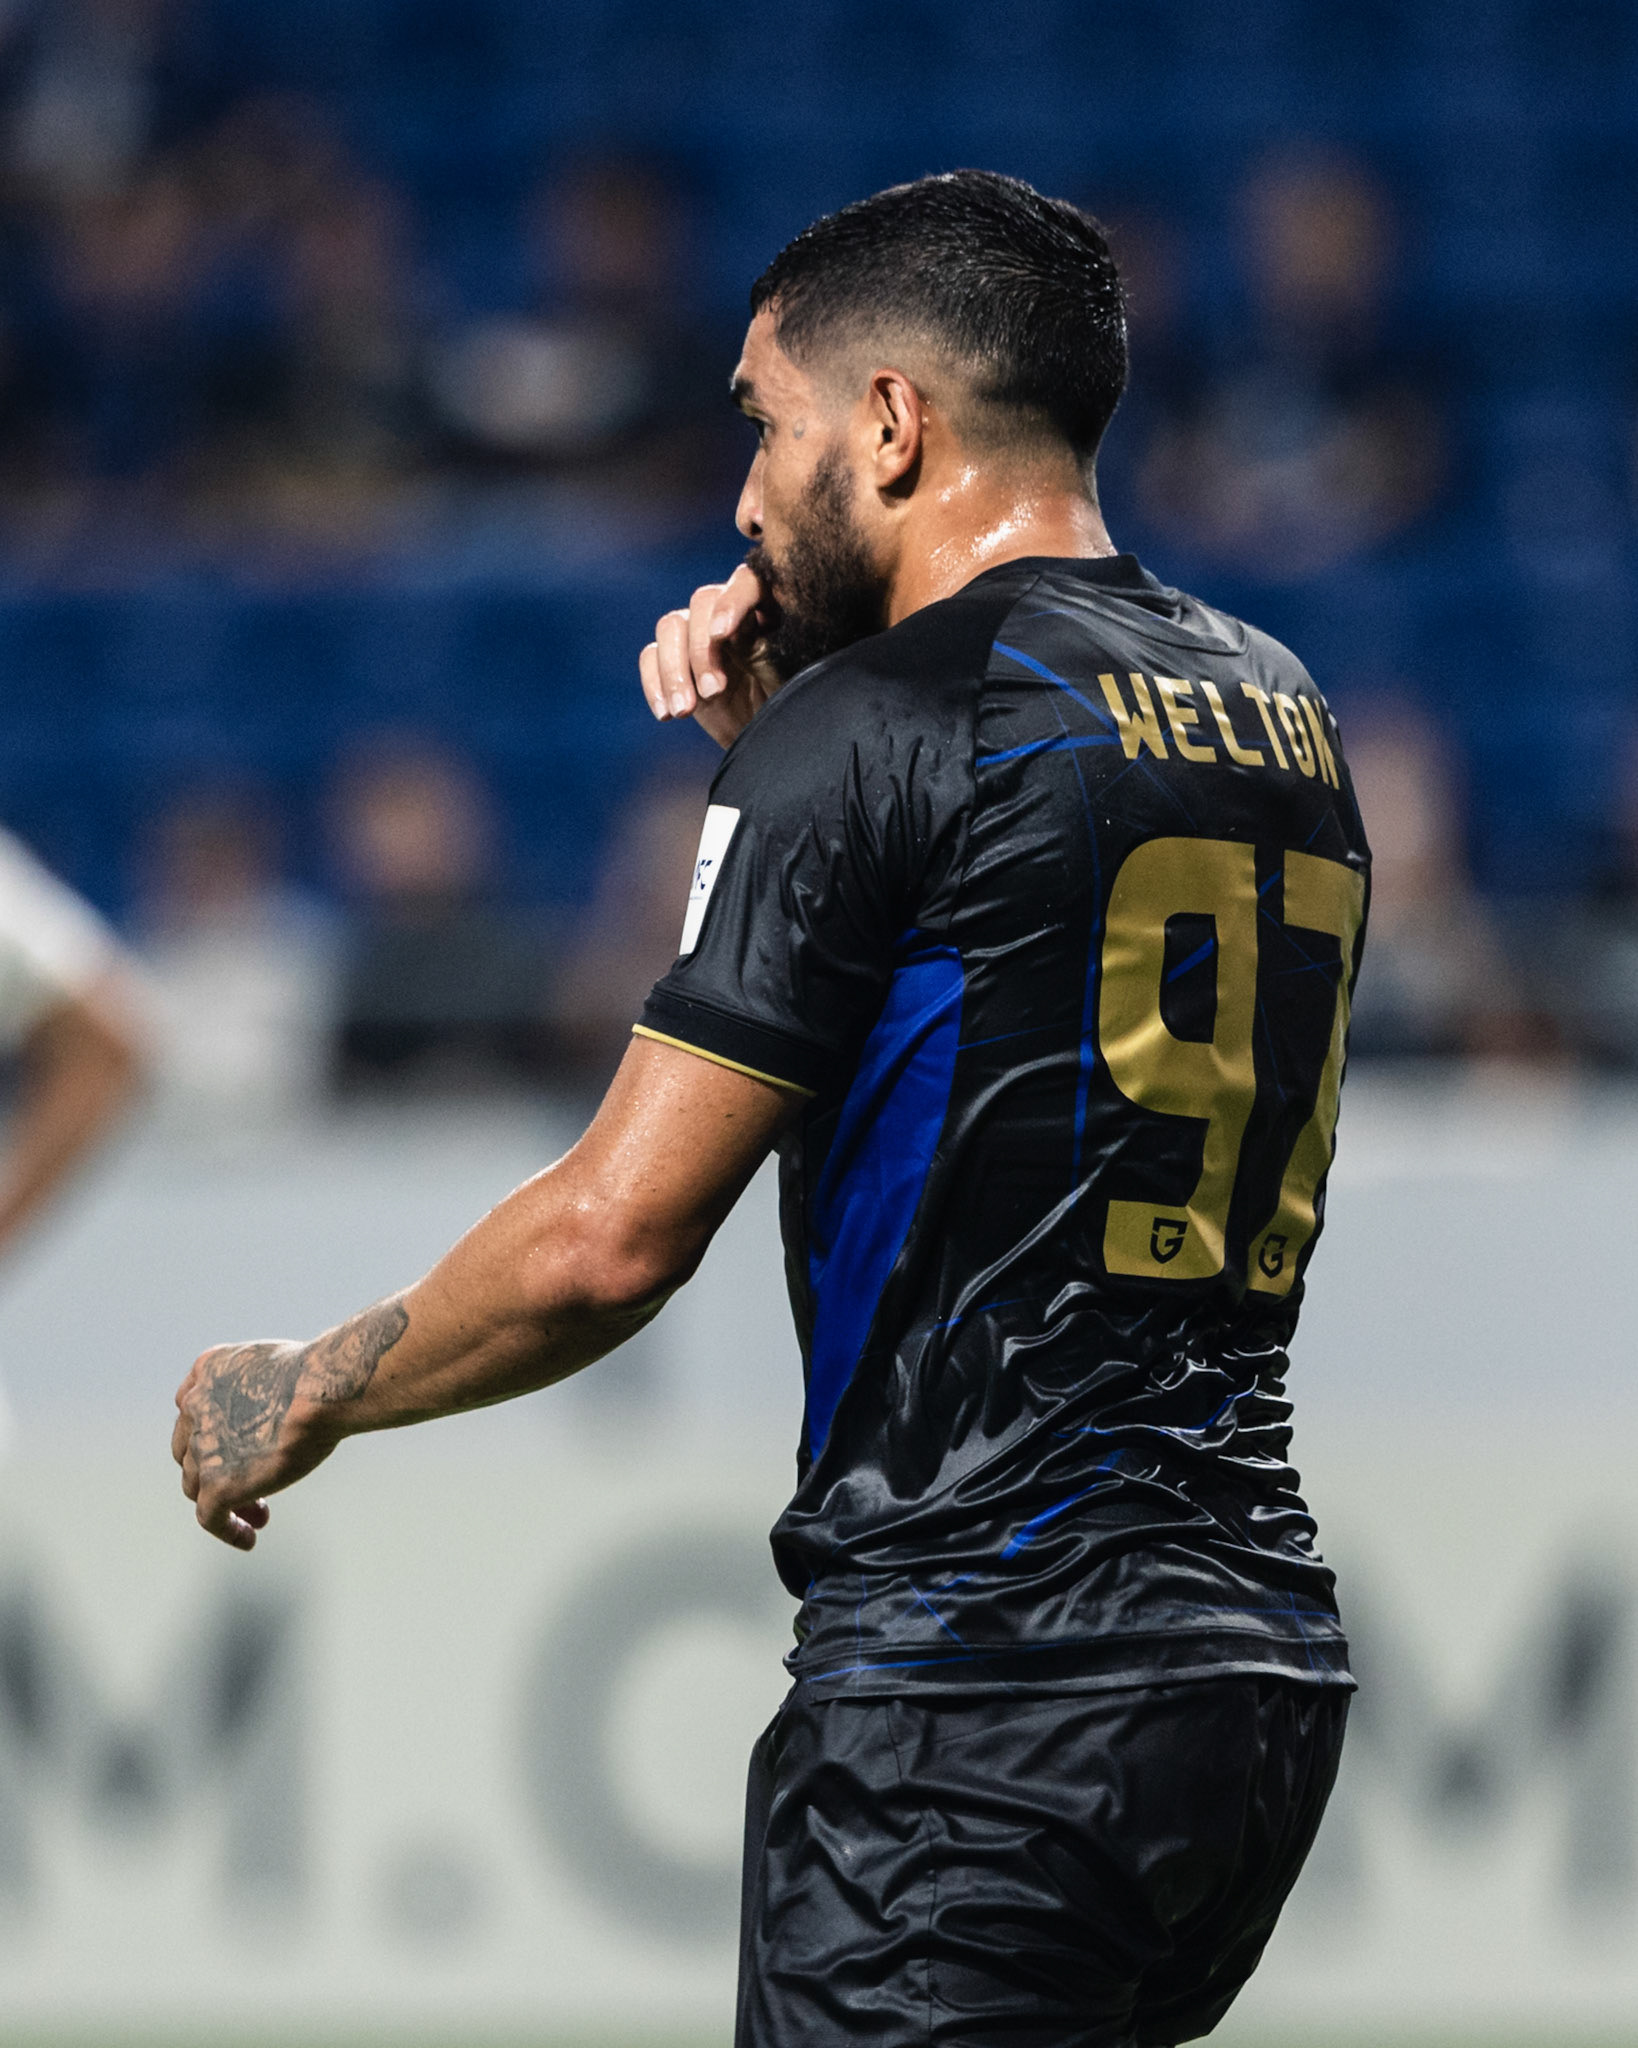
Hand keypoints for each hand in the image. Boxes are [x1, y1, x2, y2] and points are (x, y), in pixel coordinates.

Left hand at [172, 1341, 323, 1549]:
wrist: (321, 1389)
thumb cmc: (320, 1374)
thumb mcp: (280, 1366)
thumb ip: (264, 1386)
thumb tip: (285, 1406)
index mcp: (209, 1369)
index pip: (193, 1408)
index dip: (213, 1432)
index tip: (237, 1448)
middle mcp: (195, 1405)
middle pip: (192, 1449)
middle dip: (216, 1469)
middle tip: (252, 1482)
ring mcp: (202, 1447)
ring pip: (198, 1485)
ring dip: (227, 1500)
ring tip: (260, 1515)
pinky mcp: (215, 1484)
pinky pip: (210, 1517)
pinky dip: (227, 1529)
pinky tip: (249, 1539)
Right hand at [639, 561, 781, 748]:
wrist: (766, 741)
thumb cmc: (784, 706)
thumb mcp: (782, 682)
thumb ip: (762, 654)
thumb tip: (742, 637)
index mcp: (765, 608)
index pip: (746, 582)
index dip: (731, 601)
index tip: (721, 634)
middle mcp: (727, 612)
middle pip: (701, 603)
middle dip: (701, 650)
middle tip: (713, 692)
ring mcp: (697, 634)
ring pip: (671, 628)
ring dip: (673, 670)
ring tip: (685, 711)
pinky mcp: (674, 660)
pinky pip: (650, 657)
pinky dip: (654, 684)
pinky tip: (666, 713)